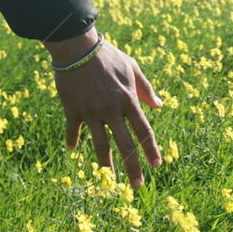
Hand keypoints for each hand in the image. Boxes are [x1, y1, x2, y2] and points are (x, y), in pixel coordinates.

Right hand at [44, 27, 162, 187]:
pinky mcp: (73, 110)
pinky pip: (73, 130)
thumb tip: (160, 106)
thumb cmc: (108, 56)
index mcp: (128, 101)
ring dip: (106, 164)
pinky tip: (72, 149)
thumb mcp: (132, 68)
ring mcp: (92, 112)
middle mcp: (112, 110)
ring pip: (100, 145)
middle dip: (133, 167)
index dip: (151, 150)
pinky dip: (72, 140)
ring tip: (109, 178)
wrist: (77, 46)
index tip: (157, 165)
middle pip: (125, 145)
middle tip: (138, 185)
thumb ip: (146, 89)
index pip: (144, 131)